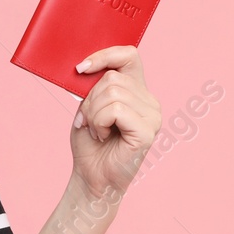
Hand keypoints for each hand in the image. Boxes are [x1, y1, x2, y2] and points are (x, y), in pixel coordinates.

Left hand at [70, 45, 161, 201]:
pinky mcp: (147, 131)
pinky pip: (115, 110)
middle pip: (113, 77)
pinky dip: (99, 123)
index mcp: (138, 91)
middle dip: (90, 99)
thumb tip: (86, 66)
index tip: (81, 68)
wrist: (92, 178)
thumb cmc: (90, 144)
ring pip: (112, 93)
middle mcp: (150, 102)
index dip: (104, 55)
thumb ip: (94, 86)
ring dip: (93, 114)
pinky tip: (102, 136)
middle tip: (89, 121)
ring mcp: (153, 116)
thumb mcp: (88, 107)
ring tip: (97, 131)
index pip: (129, 55)